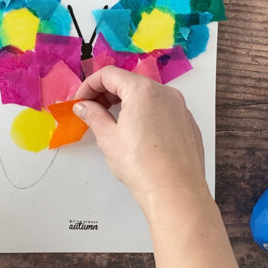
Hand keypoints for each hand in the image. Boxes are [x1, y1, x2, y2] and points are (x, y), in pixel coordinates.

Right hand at [73, 65, 208, 210]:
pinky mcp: (188, 123)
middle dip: (106, 93)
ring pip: (147, 95)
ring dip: (126, 103)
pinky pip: (162, 109)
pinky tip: (137, 134)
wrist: (175, 192)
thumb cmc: (140, 165)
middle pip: (129, 82)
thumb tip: (83, 106)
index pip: (109, 74)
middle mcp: (165, 92)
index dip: (89, 85)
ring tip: (112, 123)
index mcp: (142, 90)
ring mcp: (180, 107)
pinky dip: (145, 113)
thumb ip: (93, 115)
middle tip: (91, 111)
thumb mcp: (108, 138)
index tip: (80, 100)